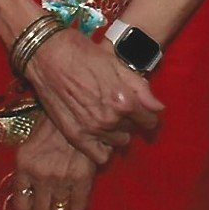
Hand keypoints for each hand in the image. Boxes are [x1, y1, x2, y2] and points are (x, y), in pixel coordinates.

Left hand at [10, 116, 98, 209]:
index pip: (21, 205)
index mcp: (24, 164)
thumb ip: (29, 166)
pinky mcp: (82, 177)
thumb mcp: (32, 140)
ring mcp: (61, 178)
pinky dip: (77, 205)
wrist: (79, 106)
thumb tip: (30, 189)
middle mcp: (40, 175)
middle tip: (49, 208)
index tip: (33, 206)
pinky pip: (79, 206)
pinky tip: (76, 194)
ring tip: (63, 202)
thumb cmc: (54, 120)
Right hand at [26, 27, 163, 154]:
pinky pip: (100, 156)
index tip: (143, 111)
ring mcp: (92, 130)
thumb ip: (141, 89)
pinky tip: (98, 134)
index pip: (149, 120)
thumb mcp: (118, 65)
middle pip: (133, 130)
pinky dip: (103, 147)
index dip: (148, 115)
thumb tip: (159, 108)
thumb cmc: (85, 54)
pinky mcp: (76, 136)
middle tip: (119, 107)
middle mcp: (110, 119)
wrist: (49, 55)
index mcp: (124, 100)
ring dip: (116, 132)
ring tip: (106, 116)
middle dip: (130, 120)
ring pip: (118, 142)